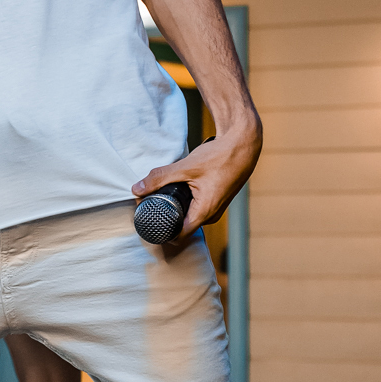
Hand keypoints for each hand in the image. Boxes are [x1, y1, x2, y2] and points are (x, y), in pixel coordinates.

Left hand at [132, 117, 261, 238]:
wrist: (244, 145)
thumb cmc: (220, 157)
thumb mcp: (186, 167)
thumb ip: (160, 178)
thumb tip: (137, 189)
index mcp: (205, 212)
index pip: (179, 236)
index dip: (162, 232)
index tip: (148, 223)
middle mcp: (212, 215)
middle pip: (183, 226)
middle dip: (166, 218)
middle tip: (150, 205)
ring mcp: (216, 208)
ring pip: (190, 216)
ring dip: (176, 209)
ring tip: (162, 195)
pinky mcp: (217, 200)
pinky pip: (197, 208)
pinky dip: (186, 202)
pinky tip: (178, 189)